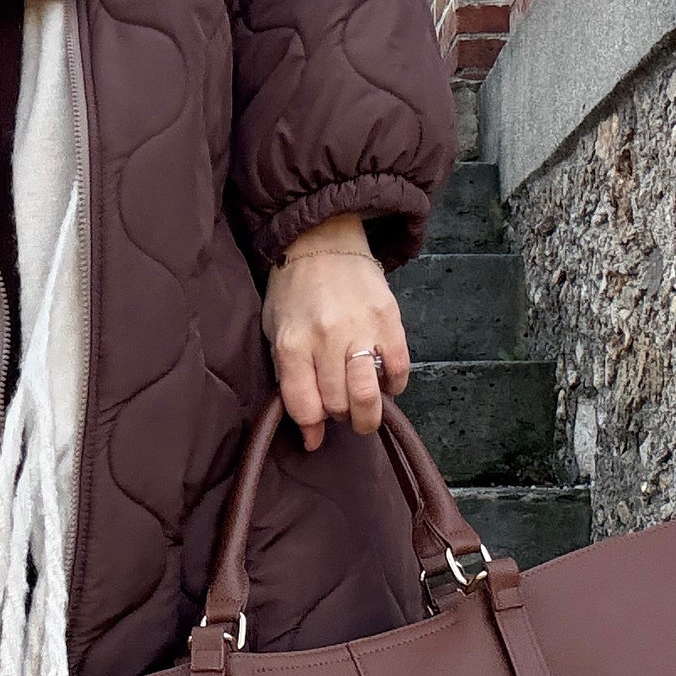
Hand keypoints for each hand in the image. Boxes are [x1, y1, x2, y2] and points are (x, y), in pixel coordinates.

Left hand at [262, 214, 411, 451]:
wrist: (322, 239)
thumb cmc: (293, 292)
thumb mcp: (276, 331)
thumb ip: (289, 381)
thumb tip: (310, 436)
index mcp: (292, 342)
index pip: (304, 405)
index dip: (310, 428)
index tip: (315, 433)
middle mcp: (326, 338)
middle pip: (337, 404)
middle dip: (338, 416)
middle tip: (339, 408)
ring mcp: (360, 328)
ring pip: (368, 394)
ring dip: (368, 414)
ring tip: (364, 412)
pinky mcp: (389, 319)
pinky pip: (399, 369)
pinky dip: (394, 386)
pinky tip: (384, 384)